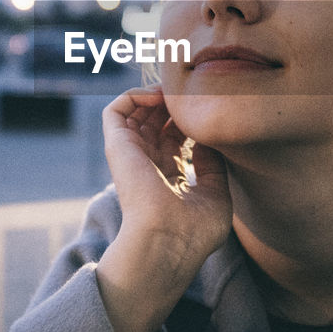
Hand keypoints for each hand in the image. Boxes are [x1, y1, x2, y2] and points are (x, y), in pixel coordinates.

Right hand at [96, 86, 230, 331]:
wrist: (167, 241)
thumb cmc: (194, 231)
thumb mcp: (216, 195)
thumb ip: (213, 165)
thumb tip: (208, 141)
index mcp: (168, 178)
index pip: (174, 139)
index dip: (190, 121)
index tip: (209, 110)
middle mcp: (147, 165)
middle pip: (156, 121)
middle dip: (175, 103)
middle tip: (194, 93)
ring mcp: (131, 155)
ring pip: (136, 111)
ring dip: (157, 94)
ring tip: (177, 90)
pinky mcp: (117, 145)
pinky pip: (116, 109)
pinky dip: (136, 94)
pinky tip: (160, 96)